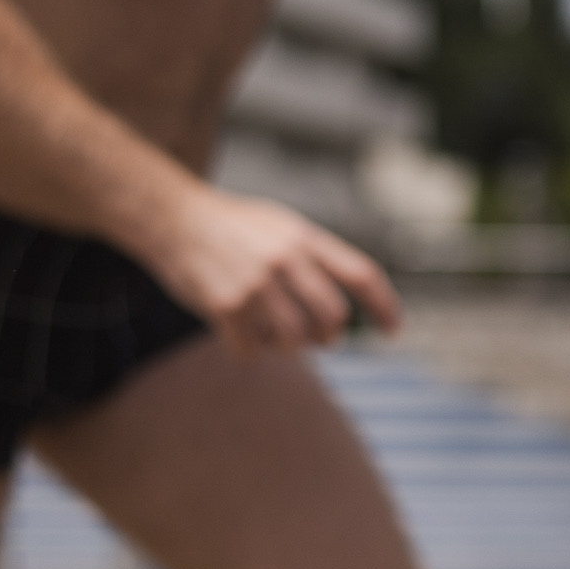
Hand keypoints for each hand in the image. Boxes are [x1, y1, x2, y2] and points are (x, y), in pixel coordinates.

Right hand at [148, 186, 401, 353]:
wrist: (174, 219)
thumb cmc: (233, 226)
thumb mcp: (282, 226)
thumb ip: (314, 258)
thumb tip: (343, 308)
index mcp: (304, 238)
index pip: (361, 274)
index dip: (384, 306)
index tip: (394, 330)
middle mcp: (284, 260)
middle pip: (332, 317)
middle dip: (331, 336)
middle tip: (324, 339)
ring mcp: (255, 284)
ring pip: (295, 340)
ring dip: (289, 345)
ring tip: (276, 331)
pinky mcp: (226, 306)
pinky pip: (253, 349)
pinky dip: (252, 349)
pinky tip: (243, 331)